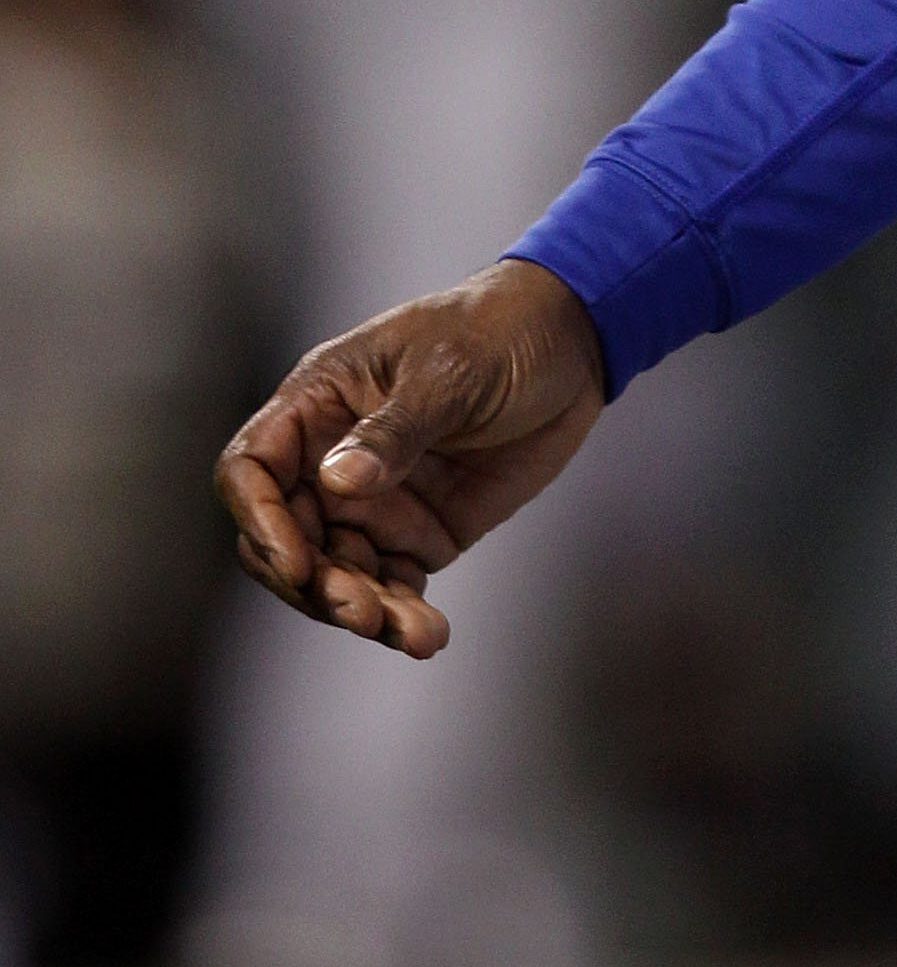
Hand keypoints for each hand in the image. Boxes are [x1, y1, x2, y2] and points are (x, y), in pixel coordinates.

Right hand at [213, 258, 606, 660]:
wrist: (575, 344)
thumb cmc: (499, 330)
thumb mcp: (448, 371)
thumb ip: (394, 428)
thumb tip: (337, 480)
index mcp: (319, 403)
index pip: (252, 469)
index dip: (260, 520)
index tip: (296, 563)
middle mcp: (333, 458)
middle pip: (287, 539)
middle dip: (315, 584)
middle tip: (363, 611)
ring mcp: (376, 501)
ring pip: (338, 575)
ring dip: (362, 611)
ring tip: (409, 632)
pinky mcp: (420, 534)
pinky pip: (392, 586)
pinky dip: (402, 617)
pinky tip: (428, 635)